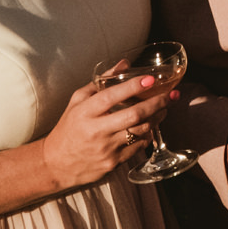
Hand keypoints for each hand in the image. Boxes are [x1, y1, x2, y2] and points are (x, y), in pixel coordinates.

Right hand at [38, 69, 173, 189]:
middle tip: (171, 94)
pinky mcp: (113, 163)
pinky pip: (138, 146)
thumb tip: (125, 64)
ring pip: (141, 131)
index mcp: (85, 113)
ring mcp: (106, 149)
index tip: (150, 79)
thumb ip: (100, 82)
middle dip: (157, 103)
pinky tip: (151, 126)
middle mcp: (96, 131)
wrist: (56, 164)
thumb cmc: (69, 128)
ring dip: (157, 118)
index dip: (132, 86)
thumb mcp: (77, 102)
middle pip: (134, 115)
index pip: (111, 96)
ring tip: (165, 108)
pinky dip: (148, 134)